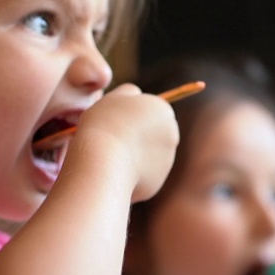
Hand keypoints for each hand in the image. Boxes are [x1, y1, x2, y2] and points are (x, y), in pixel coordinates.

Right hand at [75, 84, 179, 201]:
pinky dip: (131, 174)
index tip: (112, 121)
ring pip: (145, 154)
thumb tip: (135, 93)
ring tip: (112, 155)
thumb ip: (127, 93)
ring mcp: (166, 160)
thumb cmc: (103, 126)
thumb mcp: (112, 99)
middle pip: (149, 132)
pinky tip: (116, 170)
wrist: (103, 163)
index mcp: (163, 109)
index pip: (146, 109)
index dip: (127, 115)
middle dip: (135, 136)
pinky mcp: (157, 182)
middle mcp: (171, 134)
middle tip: (111, 139)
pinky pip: (141, 175)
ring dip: (132, 155)